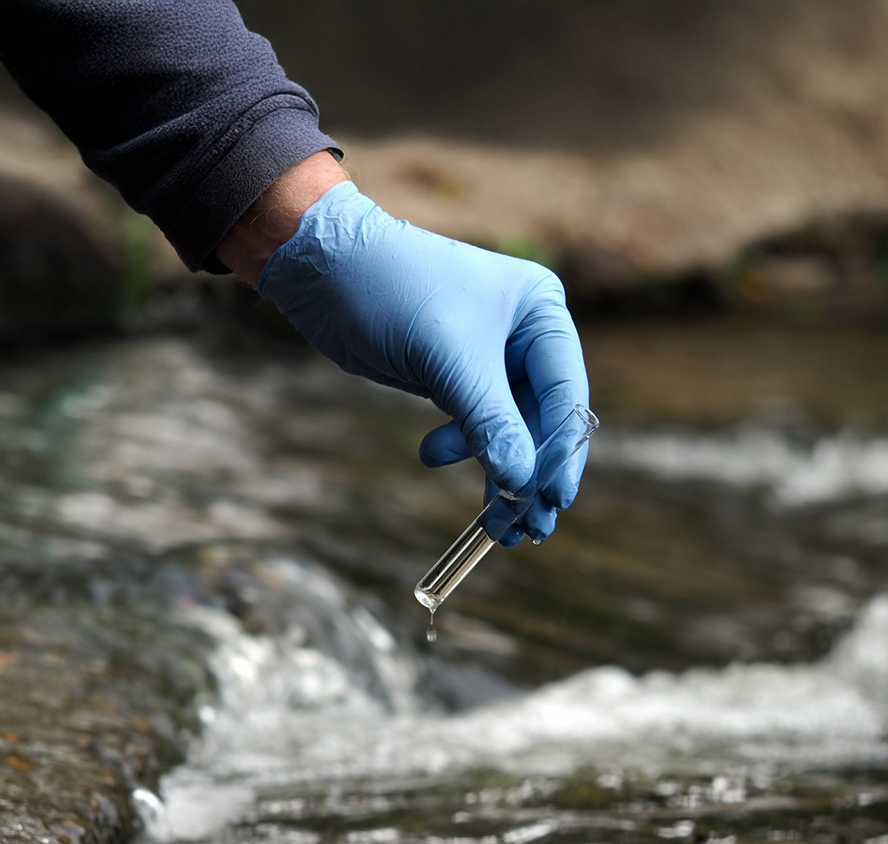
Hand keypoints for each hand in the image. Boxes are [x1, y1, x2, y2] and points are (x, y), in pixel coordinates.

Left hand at [254, 180, 589, 545]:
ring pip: (509, 430)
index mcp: (541, 311)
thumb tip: (523, 483)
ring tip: (492, 523)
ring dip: (498, 473)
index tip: (552, 500)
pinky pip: (475, 426)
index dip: (562, 451)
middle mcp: (524, 334)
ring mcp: (490, 358)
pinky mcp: (454, 376)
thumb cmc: (393, 292)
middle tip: (528, 529)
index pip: (565, 393)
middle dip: (532, 473)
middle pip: (543, 420)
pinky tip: (431, 455)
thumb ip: (491, 422)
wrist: (322, 269)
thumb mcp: (448, 360)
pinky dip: (463, 450)